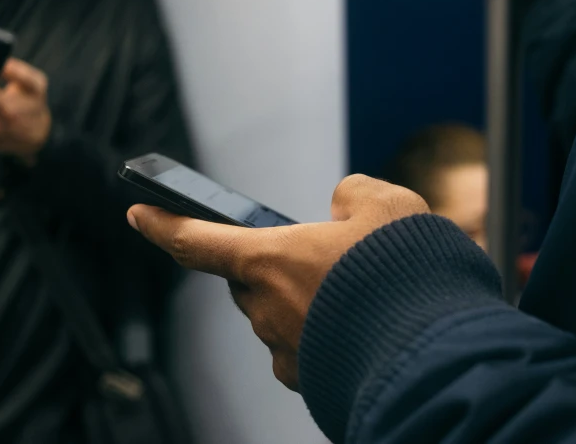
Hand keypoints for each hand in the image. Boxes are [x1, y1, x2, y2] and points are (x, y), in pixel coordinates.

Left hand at [127, 175, 429, 390]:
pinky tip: (362, 325)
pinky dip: (324, 333)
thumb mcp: (387, 204)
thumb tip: (342, 204)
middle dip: (278, 267)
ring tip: (358, 294)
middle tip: (325, 259)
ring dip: (306, 302)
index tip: (139, 215)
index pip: (197, 241)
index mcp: (271, 260)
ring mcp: (287, 350)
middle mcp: (268, 309)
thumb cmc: (406, 275)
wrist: (436, 350)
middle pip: (251, 281)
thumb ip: (354, 193)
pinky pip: (305, 348)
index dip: (163, 225)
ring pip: (281, 316)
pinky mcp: (311, 381)